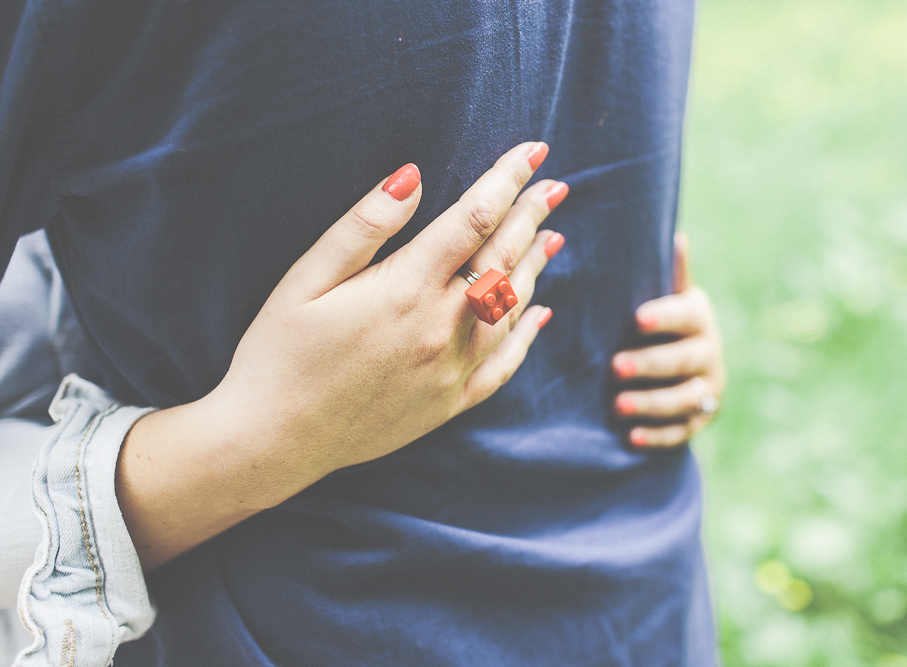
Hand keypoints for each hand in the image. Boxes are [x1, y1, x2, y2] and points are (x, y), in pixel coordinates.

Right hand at [117, 142, 567, 567]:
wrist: (274, 441)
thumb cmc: (278, 353)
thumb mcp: (307, 278)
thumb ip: (365, 225)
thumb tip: (413, 175)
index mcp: (407, 289)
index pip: (475, 218)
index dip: (508, 179)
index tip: (534, 152)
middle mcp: (441, 328)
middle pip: (503, 259)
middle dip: (532, 216)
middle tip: (557, 187)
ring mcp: (452, 369)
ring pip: (512, 308)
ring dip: (535, 267)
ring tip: (552, 236)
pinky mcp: (450, 404)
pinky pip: (505, 366)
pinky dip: (527, 334)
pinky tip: (540, 313)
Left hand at [610, 232, 724, 446]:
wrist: (684, 368)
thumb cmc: (661, 323)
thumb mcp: (667, 298)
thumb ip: (670, 274)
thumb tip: (678, 235)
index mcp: (698, 318)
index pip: (686, 315)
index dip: (664, 317)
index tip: (637, 319)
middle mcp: (709, 353)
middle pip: (684, 360)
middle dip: (650, 364)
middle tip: (615, 367)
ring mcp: (707, 390)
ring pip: (685, 400)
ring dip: (651, 404)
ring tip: (618, 406)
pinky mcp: (698, 422)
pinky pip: (680, 432)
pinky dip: (656, 435)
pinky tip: (630, 437)